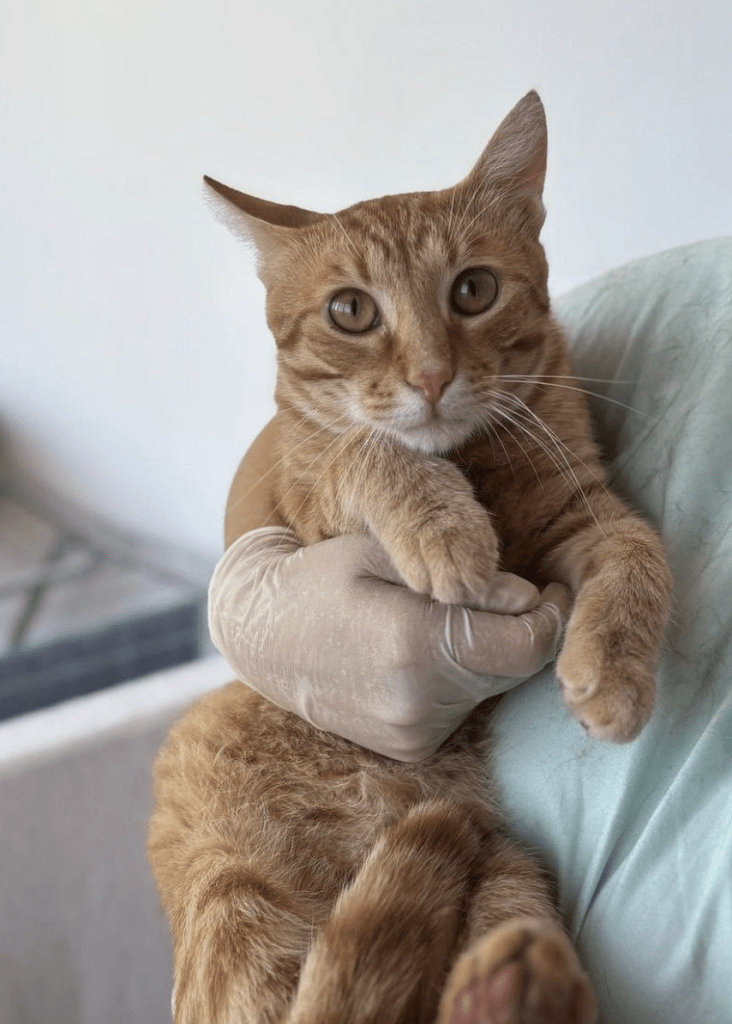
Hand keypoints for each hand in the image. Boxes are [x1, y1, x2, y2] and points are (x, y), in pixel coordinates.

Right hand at [209, 527, 568, 760]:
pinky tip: (415, 653)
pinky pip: (462, 706)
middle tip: (484, 594)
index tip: (546, 588)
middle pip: (514, 666)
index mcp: (413, 644)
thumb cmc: (319, 578)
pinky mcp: (409, 747)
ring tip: (431, 622)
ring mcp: (412, 732)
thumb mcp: (380, 552)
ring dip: (482, 653)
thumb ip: (457, 570)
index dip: (549, 613)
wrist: (261, 637)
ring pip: (489, 686)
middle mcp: (418, 701)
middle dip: (513, 628)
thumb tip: (525, 597)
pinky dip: (456, 678)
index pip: (528, 644)